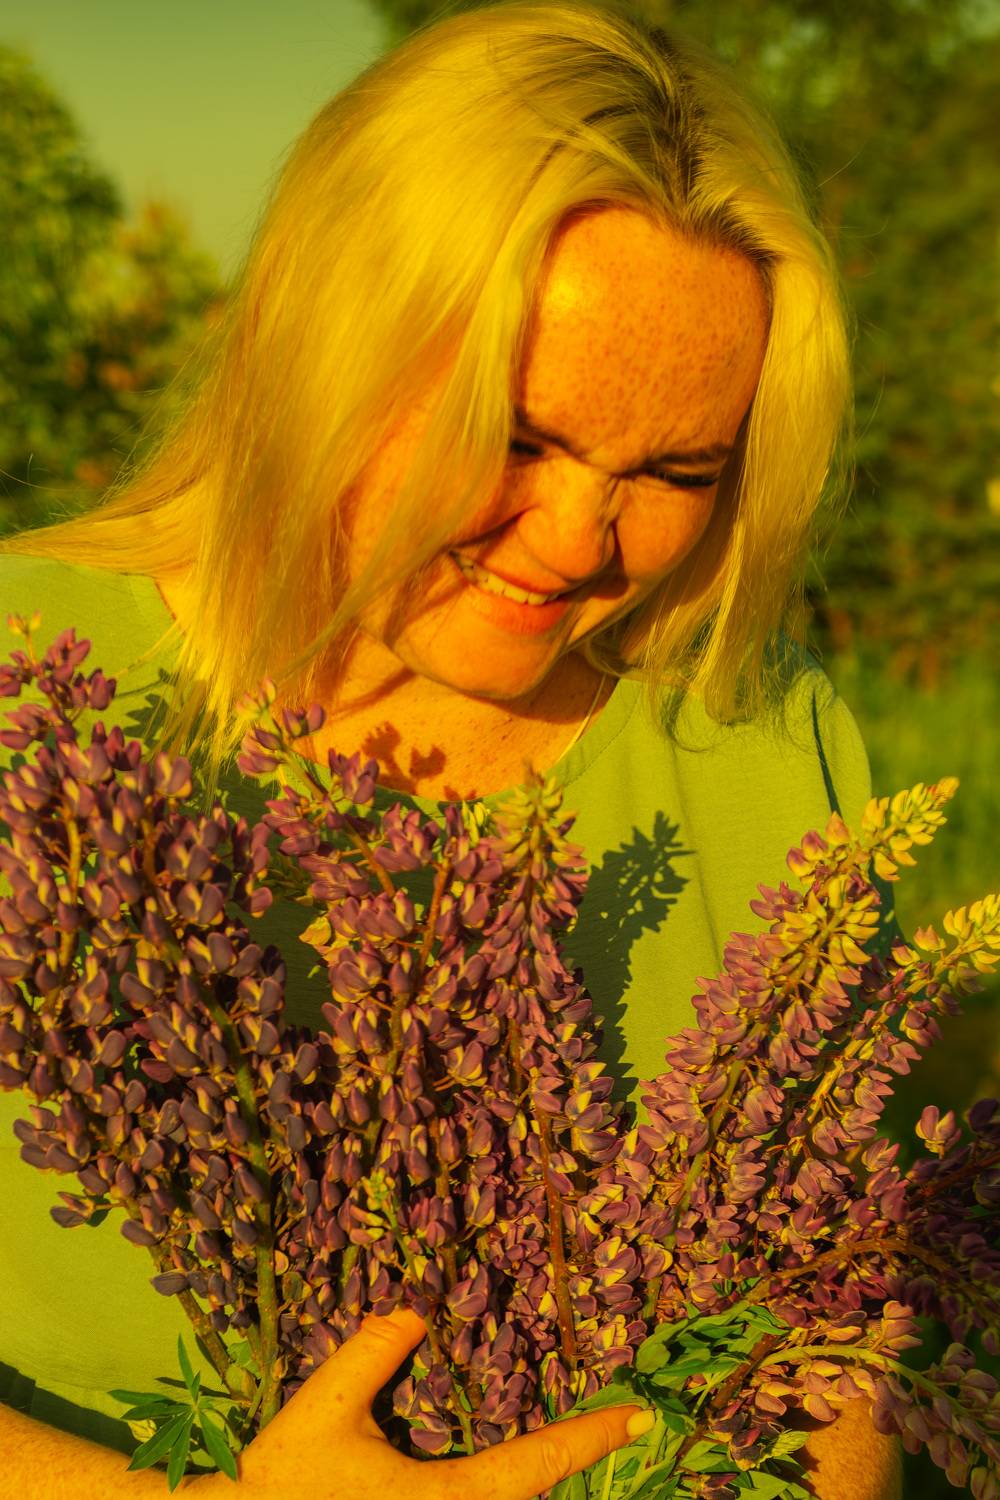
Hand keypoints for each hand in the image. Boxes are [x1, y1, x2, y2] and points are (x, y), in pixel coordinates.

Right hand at [208, 1306, 651, 1497]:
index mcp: (447, 1499)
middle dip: (568, 1467)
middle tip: (616, 1430)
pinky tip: (484, 1477)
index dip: (592, 1436)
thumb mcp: (327, 1406)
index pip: (537, 1463)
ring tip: (563, 1448)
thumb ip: (375, 1348)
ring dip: (525, 1487)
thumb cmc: (279, 1482)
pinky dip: (491, 1494)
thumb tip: (417, 1302)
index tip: (639, 1416)